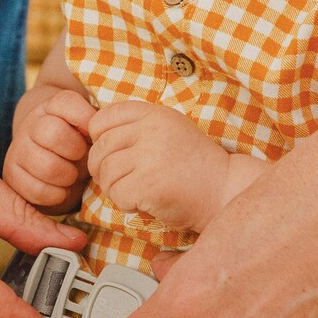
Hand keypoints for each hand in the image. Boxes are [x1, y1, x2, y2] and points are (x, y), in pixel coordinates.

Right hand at [3, 89, 94, 211]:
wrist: (51, 166)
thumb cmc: (77, 146)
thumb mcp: (88, 130)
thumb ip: (98, 126)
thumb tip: (102, 135)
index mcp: (51, 107)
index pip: (66, 102)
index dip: (85, 118)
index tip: (92, 134)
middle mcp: (30, 125)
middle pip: (53, 133)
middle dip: (76, 151)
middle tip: (81, 157)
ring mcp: (17, 150)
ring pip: (47, 166)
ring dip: (68, 176)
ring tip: (72, 175)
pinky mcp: (12, 176)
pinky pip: (39, 190)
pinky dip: (57, 195)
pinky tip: (61, 189)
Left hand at [87, 101, 229, 231]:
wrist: (224, 190)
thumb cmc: (193, 166)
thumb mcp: (168, 131)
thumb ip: (137, 127)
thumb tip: (93, 136)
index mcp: (154, 113)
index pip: (103, 118)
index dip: (98, 138)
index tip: (110, 154)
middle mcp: (151, 129)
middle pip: (100, 148)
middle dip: (102, 169)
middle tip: (119, 181)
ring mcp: (150, 156)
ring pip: (105, 172)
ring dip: (113, 188)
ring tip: (133, 193)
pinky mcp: (149, 184)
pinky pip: (117, 194)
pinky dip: (125, 204)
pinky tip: (142, 203)